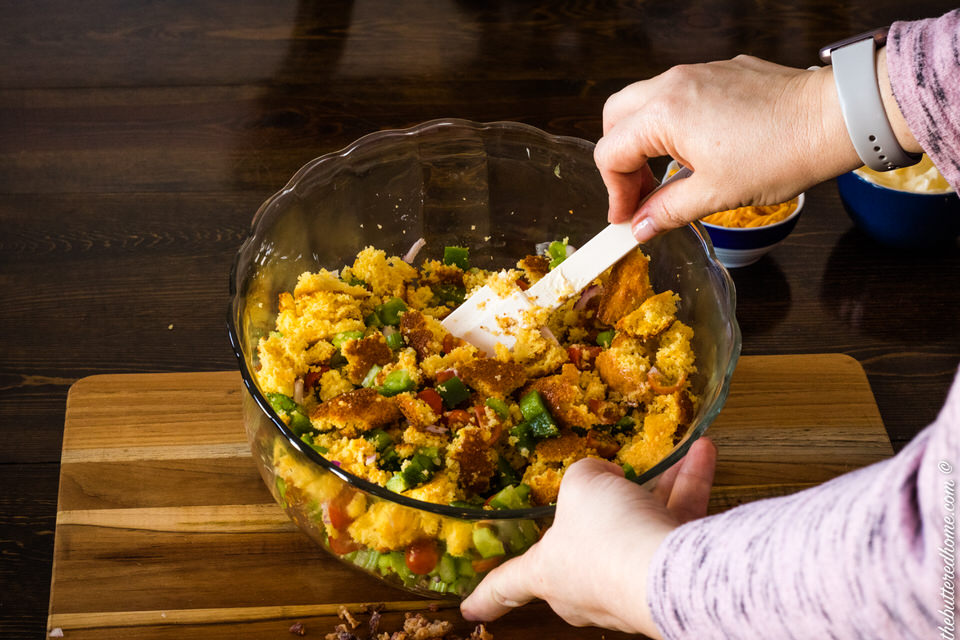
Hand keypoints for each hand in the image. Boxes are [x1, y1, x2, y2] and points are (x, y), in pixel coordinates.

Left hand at [460, 437, 717, 637]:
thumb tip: (603, 479)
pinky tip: (702, 454)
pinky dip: (688, 490)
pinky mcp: (669, 576)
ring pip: (638, 528)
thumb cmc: (605, 533)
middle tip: (615, 484)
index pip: (505, 586)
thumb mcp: (581, 484)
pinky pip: (674, 526)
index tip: (467, 610)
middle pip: (586, 545)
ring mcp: (629, 584)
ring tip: (678, 456)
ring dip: (661, 489)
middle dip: (604, 513)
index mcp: (548, 571)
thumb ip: (584, 476)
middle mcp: (586, 586)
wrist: (669, 571)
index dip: (485, 597)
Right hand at [594, 55, 860, 240]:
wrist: (836, 118)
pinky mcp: (722, 72)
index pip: (611, 153)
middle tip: (638, 193)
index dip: (614, 192)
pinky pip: (679, 94)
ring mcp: (698, 73)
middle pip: (616, 117)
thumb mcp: (716, 194)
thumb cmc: (782, 152)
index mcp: (664, 113)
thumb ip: (667, 211)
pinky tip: (698, 151)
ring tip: (667, 175)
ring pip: (646, 102)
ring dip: (645, 139)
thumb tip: (640, 227)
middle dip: (619, 157)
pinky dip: (673, 123)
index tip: (628, 218)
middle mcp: (674, 84)